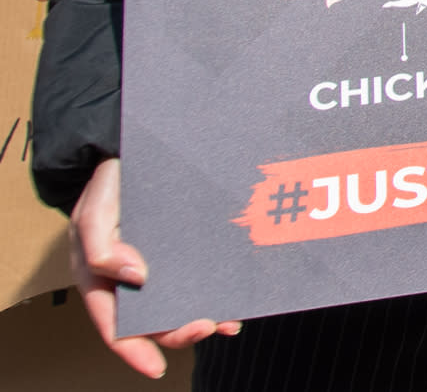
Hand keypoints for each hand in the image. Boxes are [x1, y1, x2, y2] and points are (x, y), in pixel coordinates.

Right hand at [71, 157, 235, 375]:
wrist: (131, 154)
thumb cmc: (107, 186)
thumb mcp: (92, 213)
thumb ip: (101, 247)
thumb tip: (135, 277)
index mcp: (102, 281)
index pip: (114, 325)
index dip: (133, 349)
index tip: (156, 368)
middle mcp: (131, 280)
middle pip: (152, 320)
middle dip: (179, 331)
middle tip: (209, 325)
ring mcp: (160, 266)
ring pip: (180, 303)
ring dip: (204, 317)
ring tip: (228, 321)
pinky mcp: (185, 251)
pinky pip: (200, 276)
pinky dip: (217, 290)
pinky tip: (237, 299)